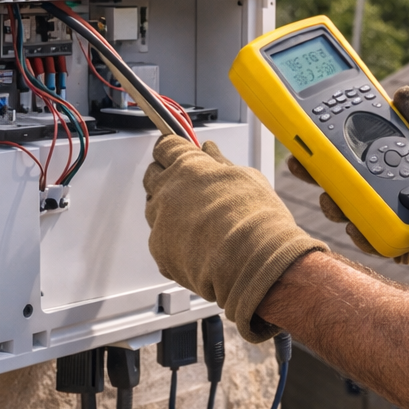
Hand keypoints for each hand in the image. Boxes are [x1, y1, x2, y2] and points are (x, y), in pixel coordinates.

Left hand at [144, 136, 326, 340]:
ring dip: (167, 207)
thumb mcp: (246, 178)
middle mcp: (168, 191)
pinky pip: (159, 239)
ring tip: (196, 217)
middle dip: (166, 175)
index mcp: (188, 166)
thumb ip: (220, 162)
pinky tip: (195, 242)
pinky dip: (172, 239)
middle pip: (153, 175)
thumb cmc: (256, 219)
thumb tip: (210, 150)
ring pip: (153, 208)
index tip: (179, 152)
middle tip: (188, 184)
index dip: (173, 148)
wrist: (254, 262)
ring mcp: (160, 222)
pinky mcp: (160, 251)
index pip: (166, 146)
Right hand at [289, 86, 408, 279]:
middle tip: (302, 165)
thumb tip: (402, 92)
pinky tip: (358, 226)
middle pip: (331, 179)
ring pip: (340, 209)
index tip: (300, 132)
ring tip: (334, 200)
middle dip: (312, 172)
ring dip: (332, 204)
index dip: (317, 142)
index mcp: (379, 158)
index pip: (340, 147)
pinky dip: (359, 232)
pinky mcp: (387, 238)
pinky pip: (365, 236)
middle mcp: (373, 185)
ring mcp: (378, 212)